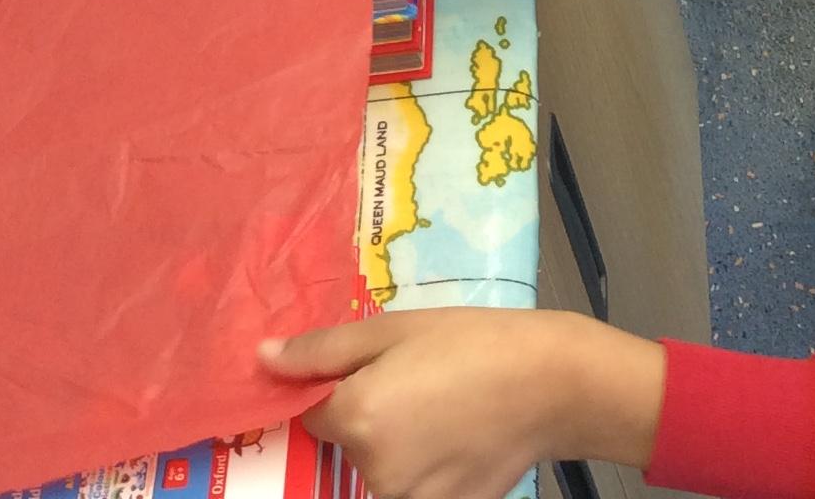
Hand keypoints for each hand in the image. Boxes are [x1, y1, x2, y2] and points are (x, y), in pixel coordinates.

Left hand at [263, 310, 664, 498]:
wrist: (552, 383)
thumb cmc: (471, 343)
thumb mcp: (391, 331)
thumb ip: (321, 351)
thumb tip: (261, 361)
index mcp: (354, 419)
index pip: (309, 415)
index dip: (334, 389)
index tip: (370, 371)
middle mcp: (372, 471)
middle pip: (346, 445)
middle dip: (368, 417)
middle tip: (417, 383)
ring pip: (378, 470)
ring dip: (396, 444)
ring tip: (443, 407)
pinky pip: (411, 489)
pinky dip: (425, 468)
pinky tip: (458, 436)